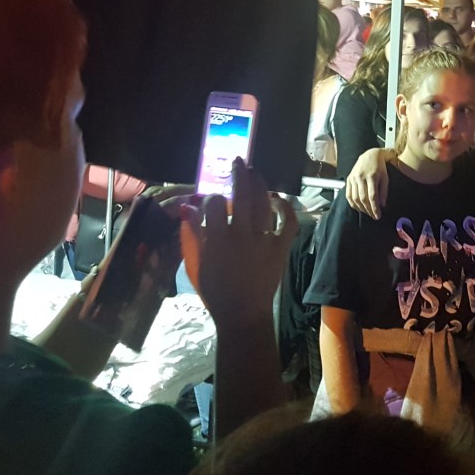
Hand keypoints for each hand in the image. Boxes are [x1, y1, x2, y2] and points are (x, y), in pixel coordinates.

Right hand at [172, 159, 296, 326]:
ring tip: (255, 171)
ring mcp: (264, 240)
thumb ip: (192, 234)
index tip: (212, 199)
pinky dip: (285, 208)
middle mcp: (241, 235)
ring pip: (263, 203)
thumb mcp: (196, 263)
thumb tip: (187, 208)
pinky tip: (277, 199)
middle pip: (241, 195)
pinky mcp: (280, 248)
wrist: (242, 314)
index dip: (212, 197)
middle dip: (239, 173)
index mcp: (217, 239)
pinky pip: (287, 222)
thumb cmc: (215, 290)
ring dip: (259, 184)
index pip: (214, 204)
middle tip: (238, 160)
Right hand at [345, 148, 392, 219]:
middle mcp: (361, 177)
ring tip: (368, 213)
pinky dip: (353, 204)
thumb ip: (384, 192)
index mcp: (372, 176)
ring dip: (361, 209)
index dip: (375, 208)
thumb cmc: (380, 168)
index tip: (378, 216)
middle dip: (369, 210)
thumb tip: (382, 206)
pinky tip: (359, 208)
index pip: (372, 196)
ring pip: (355, 198)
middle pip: (363, 199)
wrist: (370, 155)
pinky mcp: (348, 179)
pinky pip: (348, 195)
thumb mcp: (385, 178)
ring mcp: (353, 178)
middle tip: (374, 216)